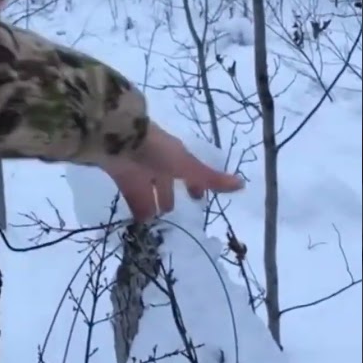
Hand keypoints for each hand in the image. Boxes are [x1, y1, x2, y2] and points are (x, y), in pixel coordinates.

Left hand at [101, 124, 242, 220]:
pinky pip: (130, 194)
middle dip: (167, 196)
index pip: (188, 173)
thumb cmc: (158, 151)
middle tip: (170, 214)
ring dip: (151, 205)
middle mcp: (158, 162)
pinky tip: (136, 222)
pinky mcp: (120, 175)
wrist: (120, 138)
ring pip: (147, 190)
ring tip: (153, 225)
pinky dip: (135, 207)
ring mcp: (138, 168)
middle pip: (165, 182)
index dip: (194, 185)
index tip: (197, 199)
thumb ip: (210, 178)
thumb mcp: (188, 166)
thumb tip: (243, 185)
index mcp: (176, 157)